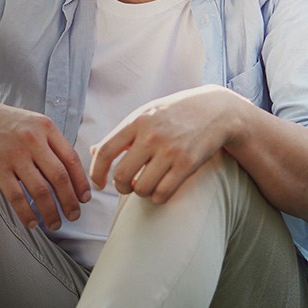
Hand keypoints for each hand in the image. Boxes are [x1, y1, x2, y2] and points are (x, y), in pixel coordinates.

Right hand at [0, 95, 90, 229]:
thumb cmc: (0, 122)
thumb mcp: (30, 122)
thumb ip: (49, 142)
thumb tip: (68, 171)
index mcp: (45, 127)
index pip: (71, 159)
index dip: (80, 182)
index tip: (84, 198)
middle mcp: (33, 140)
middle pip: (59, 177)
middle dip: (70, 201)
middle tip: (74, 215)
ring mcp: (14, 154)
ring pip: (40, 190)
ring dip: (50, 212)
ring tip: (55, 223)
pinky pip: (17, 196)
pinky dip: (26, 212)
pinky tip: (31, 222)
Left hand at [90, 85, 242, 203]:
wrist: (216, 110)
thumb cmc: (176, 113)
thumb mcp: (146, 114)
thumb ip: (121, 134)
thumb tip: (92, 151)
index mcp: (136, 122)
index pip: (104, 152)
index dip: (96, 173)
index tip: (98, 183)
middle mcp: (151, 136)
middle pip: (121, 175)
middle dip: (120, 187)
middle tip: (126, 186)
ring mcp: (170, 151)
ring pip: (142, 188)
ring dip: (141, 192)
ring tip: (146, 185)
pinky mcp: (187, 164)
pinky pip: (162, 193)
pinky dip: (157, 197)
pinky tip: (160, 189)